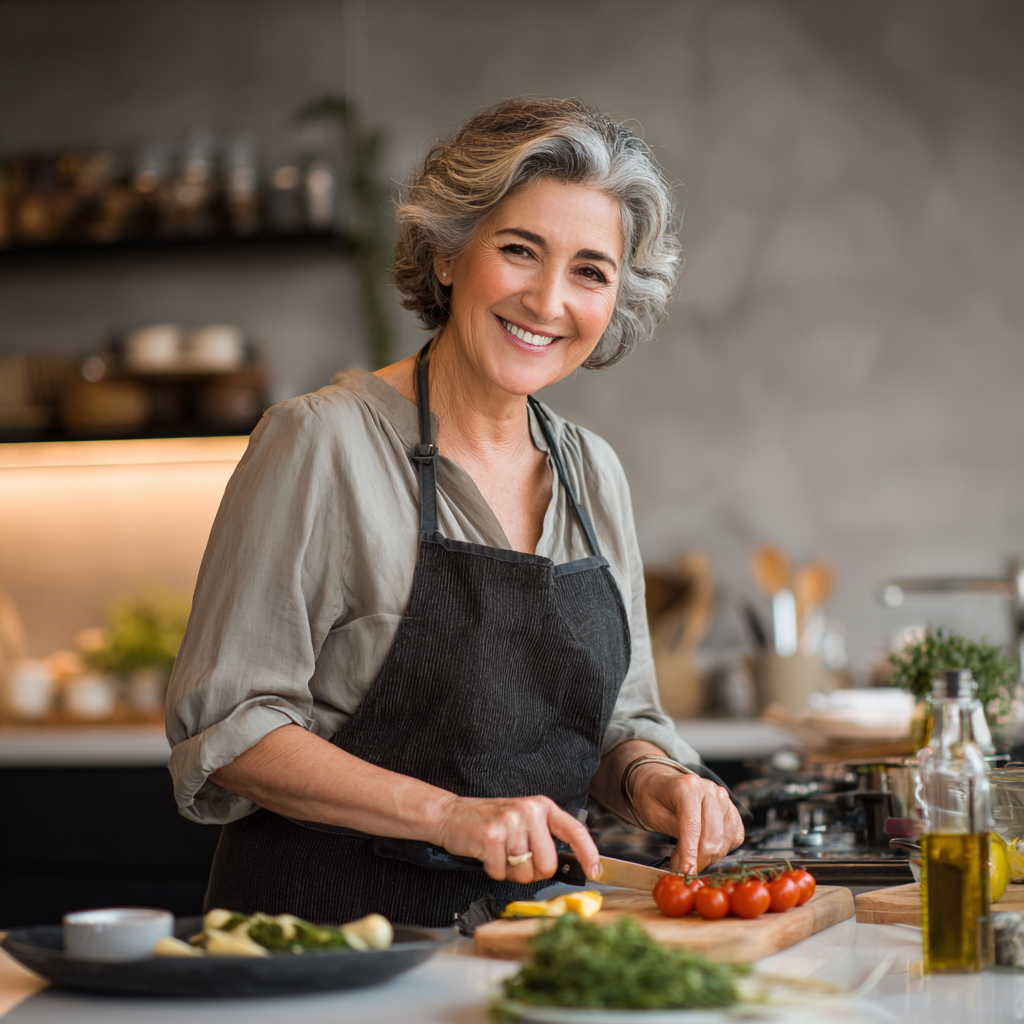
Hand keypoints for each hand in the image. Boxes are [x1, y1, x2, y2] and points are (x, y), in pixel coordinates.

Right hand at [431, 794, 599, 883]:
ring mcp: (510, 822)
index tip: (596, 871)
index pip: (574, 830)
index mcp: (542, 806)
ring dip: (509, 871)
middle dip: (530, 870)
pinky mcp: (491, 837)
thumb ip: (546, 838)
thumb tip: (573, 865)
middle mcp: (529, 811)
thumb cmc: (490, 822)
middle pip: (547, 865)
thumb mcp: (524, 821)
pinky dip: (492, 870)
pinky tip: (486, 854)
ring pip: (524, 873)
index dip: (588, 853)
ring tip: (498, 852)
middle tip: (514, 856)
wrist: (451, 815)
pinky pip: (501, 872)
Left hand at [629, 767, 744, 874]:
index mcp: (687, 787)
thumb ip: (675, 834)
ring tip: (690, 853)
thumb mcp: (654, 814)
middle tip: (684, 869)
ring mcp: (724, 799)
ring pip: (725, 841)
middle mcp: (710, 790)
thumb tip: (688, 863)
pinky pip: (735, 837)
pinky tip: (705, 847)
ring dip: (709, 857)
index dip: (690, 852)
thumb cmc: (654, 797)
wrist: (661, 781)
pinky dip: (722, 849)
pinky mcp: (732, 810)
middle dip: (699, 860)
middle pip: (713, 836)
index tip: (687, 871)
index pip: (692, 826)